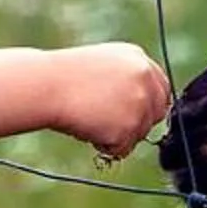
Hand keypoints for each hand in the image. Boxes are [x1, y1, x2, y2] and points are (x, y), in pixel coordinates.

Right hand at [48, 43, 171, 161]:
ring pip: (139, 133)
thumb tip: (143, 104)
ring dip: (117, 135)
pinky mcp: (129, 126)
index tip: (132, 114)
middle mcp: (145, 78)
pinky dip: (105, 145)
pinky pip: (123, 148)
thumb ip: (128, 79)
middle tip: (109, 124)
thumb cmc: (64, 78)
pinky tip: (87, 128)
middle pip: (157, 113)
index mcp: (138, 59)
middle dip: (138, 123)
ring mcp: (140, 102)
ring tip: (89, 119)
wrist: (46, 86)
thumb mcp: (103, 65)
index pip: (161, 88)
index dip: (148, 105)